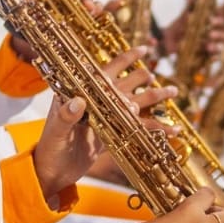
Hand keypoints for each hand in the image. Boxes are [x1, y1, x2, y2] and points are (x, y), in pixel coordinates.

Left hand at [32, 46, 177, 198]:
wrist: (53, 173)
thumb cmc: (49, 149)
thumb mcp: (56, 132)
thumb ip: (66, 116)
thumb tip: (79, 100)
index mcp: (81, 94)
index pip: (105, 72)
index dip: (124, 60)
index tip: (142, 50)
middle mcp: (97, 102)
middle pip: (125, 84)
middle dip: (143, 78)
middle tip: (157, 73)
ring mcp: (107, 118)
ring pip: (136, 103)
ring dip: (154, 97)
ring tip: (174, 92)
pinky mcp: (114, 135)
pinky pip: (138, 129)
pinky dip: (155, 128)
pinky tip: (172, 129)